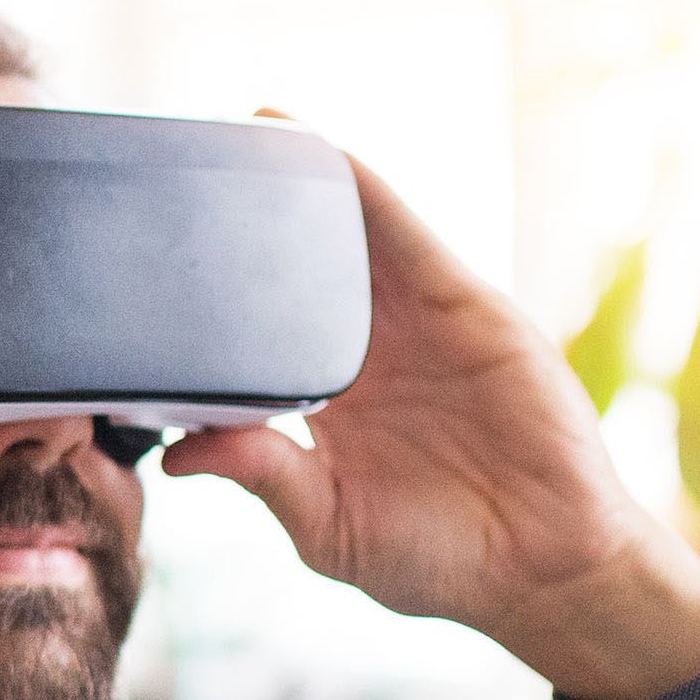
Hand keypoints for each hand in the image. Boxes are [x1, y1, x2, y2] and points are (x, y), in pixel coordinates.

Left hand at [161, 156, 699, 699]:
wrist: (546, 568)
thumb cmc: (441, 560)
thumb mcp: (329, 524)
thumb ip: (262, 476)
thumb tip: (178, 455)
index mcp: (323, 405)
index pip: (254, 334)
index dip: (213, 297)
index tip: (153, 260)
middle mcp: (365, 353)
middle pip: (295, 270)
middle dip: (251, 220)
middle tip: (186, 165)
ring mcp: (413, 324)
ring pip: (348, 238)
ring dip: (303, 183)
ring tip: (247, 131)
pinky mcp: (462, 305)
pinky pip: (407, 236)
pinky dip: (366, 192)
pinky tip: (323, 153)